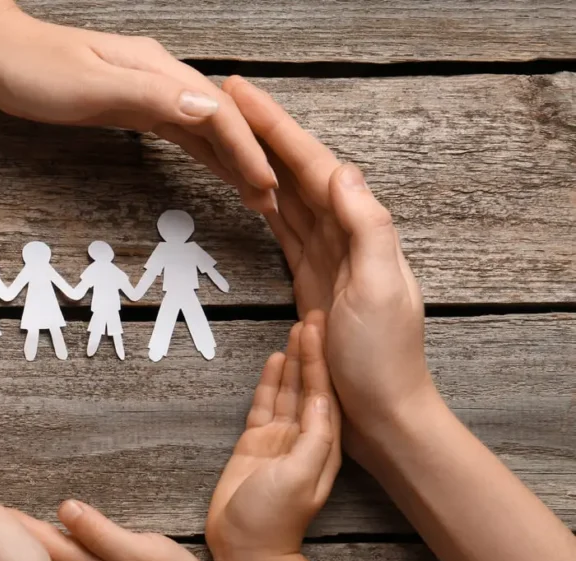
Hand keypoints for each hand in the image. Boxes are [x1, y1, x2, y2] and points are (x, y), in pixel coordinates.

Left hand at [0, 6, 277, 212]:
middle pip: (219, 120)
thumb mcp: (89, 85)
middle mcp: (159, 77)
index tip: (266, 184)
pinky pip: (179, 131)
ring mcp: (146, 90)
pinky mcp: (131, 103)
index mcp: (155, 69)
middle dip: (250, 159)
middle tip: (272, 202)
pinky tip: (217, 169)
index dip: (245, 150)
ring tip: (256, 194)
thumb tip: (208, 110)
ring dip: (232, 160)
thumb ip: (148, 97)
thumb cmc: (32, 68)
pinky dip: (204, 153)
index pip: (217, 113)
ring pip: (203, 128)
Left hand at [18, 500, 231, 560]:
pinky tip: (29, 527)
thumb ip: (100, 533)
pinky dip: (38, 536)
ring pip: (38, 549)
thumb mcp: (140, 553)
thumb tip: (66, 509)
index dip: (8, 519)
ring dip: (19, 529)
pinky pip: (53, 551)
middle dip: (5, 523)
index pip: (32, 538)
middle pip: (28, 545)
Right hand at [206, 312, 339, 560]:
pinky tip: (273, 361)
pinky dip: (268, 383)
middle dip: (311, 353)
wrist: (243, 546)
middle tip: (311, 317)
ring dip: (292, 362)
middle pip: (309, 387)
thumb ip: (314, 437)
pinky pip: (263, 405)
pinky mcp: (254, 443)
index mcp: (322, 446)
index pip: (325, 394)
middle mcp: (304, 438)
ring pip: (287, 391)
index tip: (321, 329)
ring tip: (295, 329)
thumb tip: (323, 398)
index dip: (323, 360)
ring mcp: (279, 440)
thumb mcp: (301, 476)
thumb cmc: (274, 517)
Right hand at [223, 77, 431, 440]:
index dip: (279, 128)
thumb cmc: (385, 360)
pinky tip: (253, 190)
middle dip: (265, 132)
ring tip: (233, 131)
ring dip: (263, 160)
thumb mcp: (382, 290)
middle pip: (298, 170)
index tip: (244, 96)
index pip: (315, 166)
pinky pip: (286, 228)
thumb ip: (369, 228)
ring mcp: (327, 257)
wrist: (382, 412)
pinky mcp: (311, 279)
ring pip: (289, 194)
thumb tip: (343, 170)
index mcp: (363, 231)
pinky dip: (268, 204)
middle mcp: (345, 236)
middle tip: (227, 99)